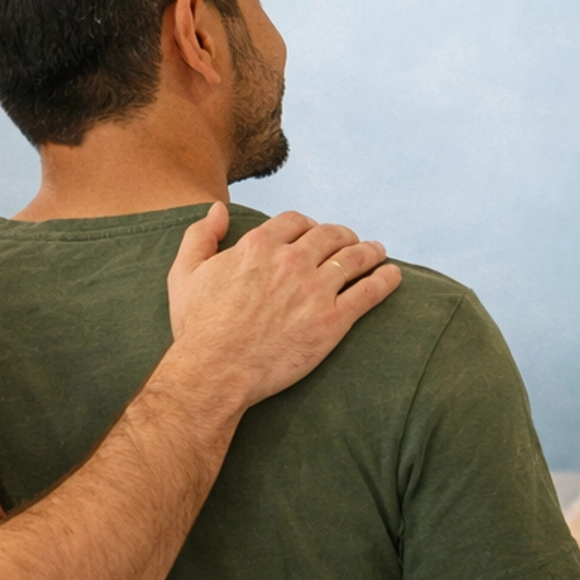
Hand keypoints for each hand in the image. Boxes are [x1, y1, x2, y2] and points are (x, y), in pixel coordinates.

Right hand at [165, 202, 399, 410]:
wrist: (215, 371)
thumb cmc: (197, 327)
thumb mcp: (185, 273)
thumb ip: (201, 235)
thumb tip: (218, 208)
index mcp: (259, 245)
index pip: (296, 221)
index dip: (308, 225)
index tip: (314, 234)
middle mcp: (292, 261)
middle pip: (330, 235)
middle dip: (343, 236)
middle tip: (351, 242)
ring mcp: (316, 290)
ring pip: (355, 258)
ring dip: (370, 251)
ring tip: (378, 253)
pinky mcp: (333, 321)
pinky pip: (369, 292)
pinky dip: (385, 280)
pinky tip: (393, 275)